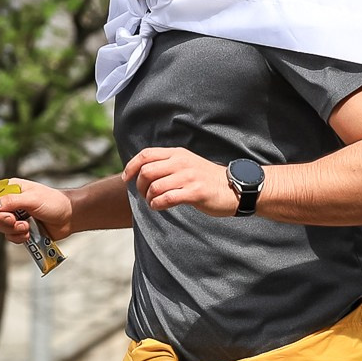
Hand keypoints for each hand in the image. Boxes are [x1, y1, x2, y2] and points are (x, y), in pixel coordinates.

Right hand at [0, 177, 72, 243]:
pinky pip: (9, 237)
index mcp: (12, 189)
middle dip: (3, 220)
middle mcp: (10, 202)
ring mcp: (15, 216)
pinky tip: (28, 235)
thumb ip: (12, 202)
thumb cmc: (54, 203)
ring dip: (12, 230)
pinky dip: (17, 238)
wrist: (70, 217)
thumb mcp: (32, 199)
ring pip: (0, 227)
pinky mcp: (20, 229)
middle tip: (16, 221)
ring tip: (27, 228)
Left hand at [122, 147, 238, 215]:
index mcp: (177, 154)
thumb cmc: (206, 180)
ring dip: (149, 198)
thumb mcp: (186, 164)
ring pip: (154, 187)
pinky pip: (167, 198)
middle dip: (140, 187)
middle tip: (145, 195)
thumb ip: (167, 165)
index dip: (131, 167)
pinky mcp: (195, 192)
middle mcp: (182, 162)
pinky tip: (160, 207)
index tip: (126, 179)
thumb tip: (141, 172)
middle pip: (146, 171)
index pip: (145, 154)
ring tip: (154, 203)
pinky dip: (158, 205)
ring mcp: (189, 176)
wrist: (234, 188)